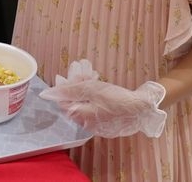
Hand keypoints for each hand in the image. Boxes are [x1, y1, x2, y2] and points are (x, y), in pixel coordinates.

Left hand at [40, 59, 166, 137]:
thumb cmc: (116, 99)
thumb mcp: (92, 89)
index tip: (64, 75)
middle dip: (75, 83)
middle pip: (74, 101)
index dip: (62, 88)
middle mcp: (87, 123)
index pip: (63, 103)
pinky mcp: (107, 120)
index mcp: (81, 117)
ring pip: (85, 101)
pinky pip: (94, 105)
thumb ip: (69, 90)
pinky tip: (97, 80)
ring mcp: (97, 123)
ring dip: (85, 85)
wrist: (142, 108)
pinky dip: (94, 93)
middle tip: (78, 68)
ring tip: (89, 71)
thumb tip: (48, 93)